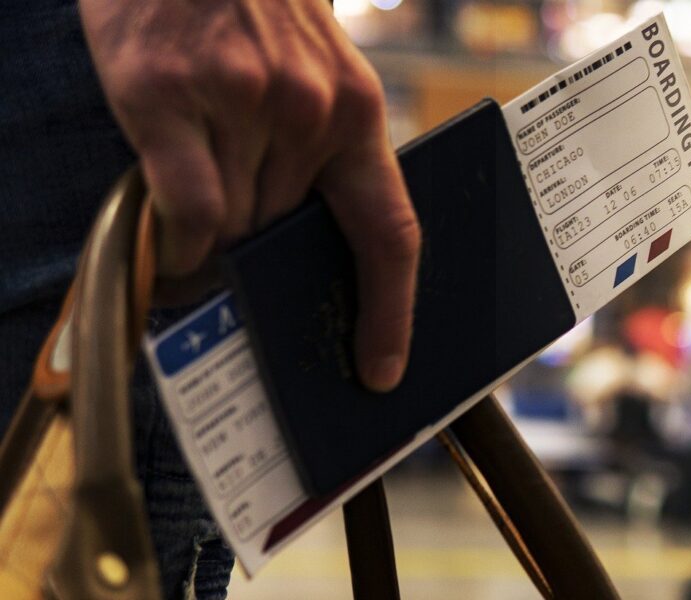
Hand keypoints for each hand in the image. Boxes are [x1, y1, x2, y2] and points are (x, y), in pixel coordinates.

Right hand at [80, 0, 419, 391]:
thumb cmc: (257, 11)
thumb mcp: (318, 74)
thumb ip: (320, 154)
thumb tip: (297, 253)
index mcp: (358, 113)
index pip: (389, 232)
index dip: (391, 311)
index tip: (382, 369)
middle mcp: (306, 113)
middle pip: (284, 240)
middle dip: (259, 256)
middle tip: (237, 255)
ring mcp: (238, 105)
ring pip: (230, 231)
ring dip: (210, 243)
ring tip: (193, 215)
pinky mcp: (165, 97)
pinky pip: (183, 210)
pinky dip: (175, 242)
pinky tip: (169, 241)